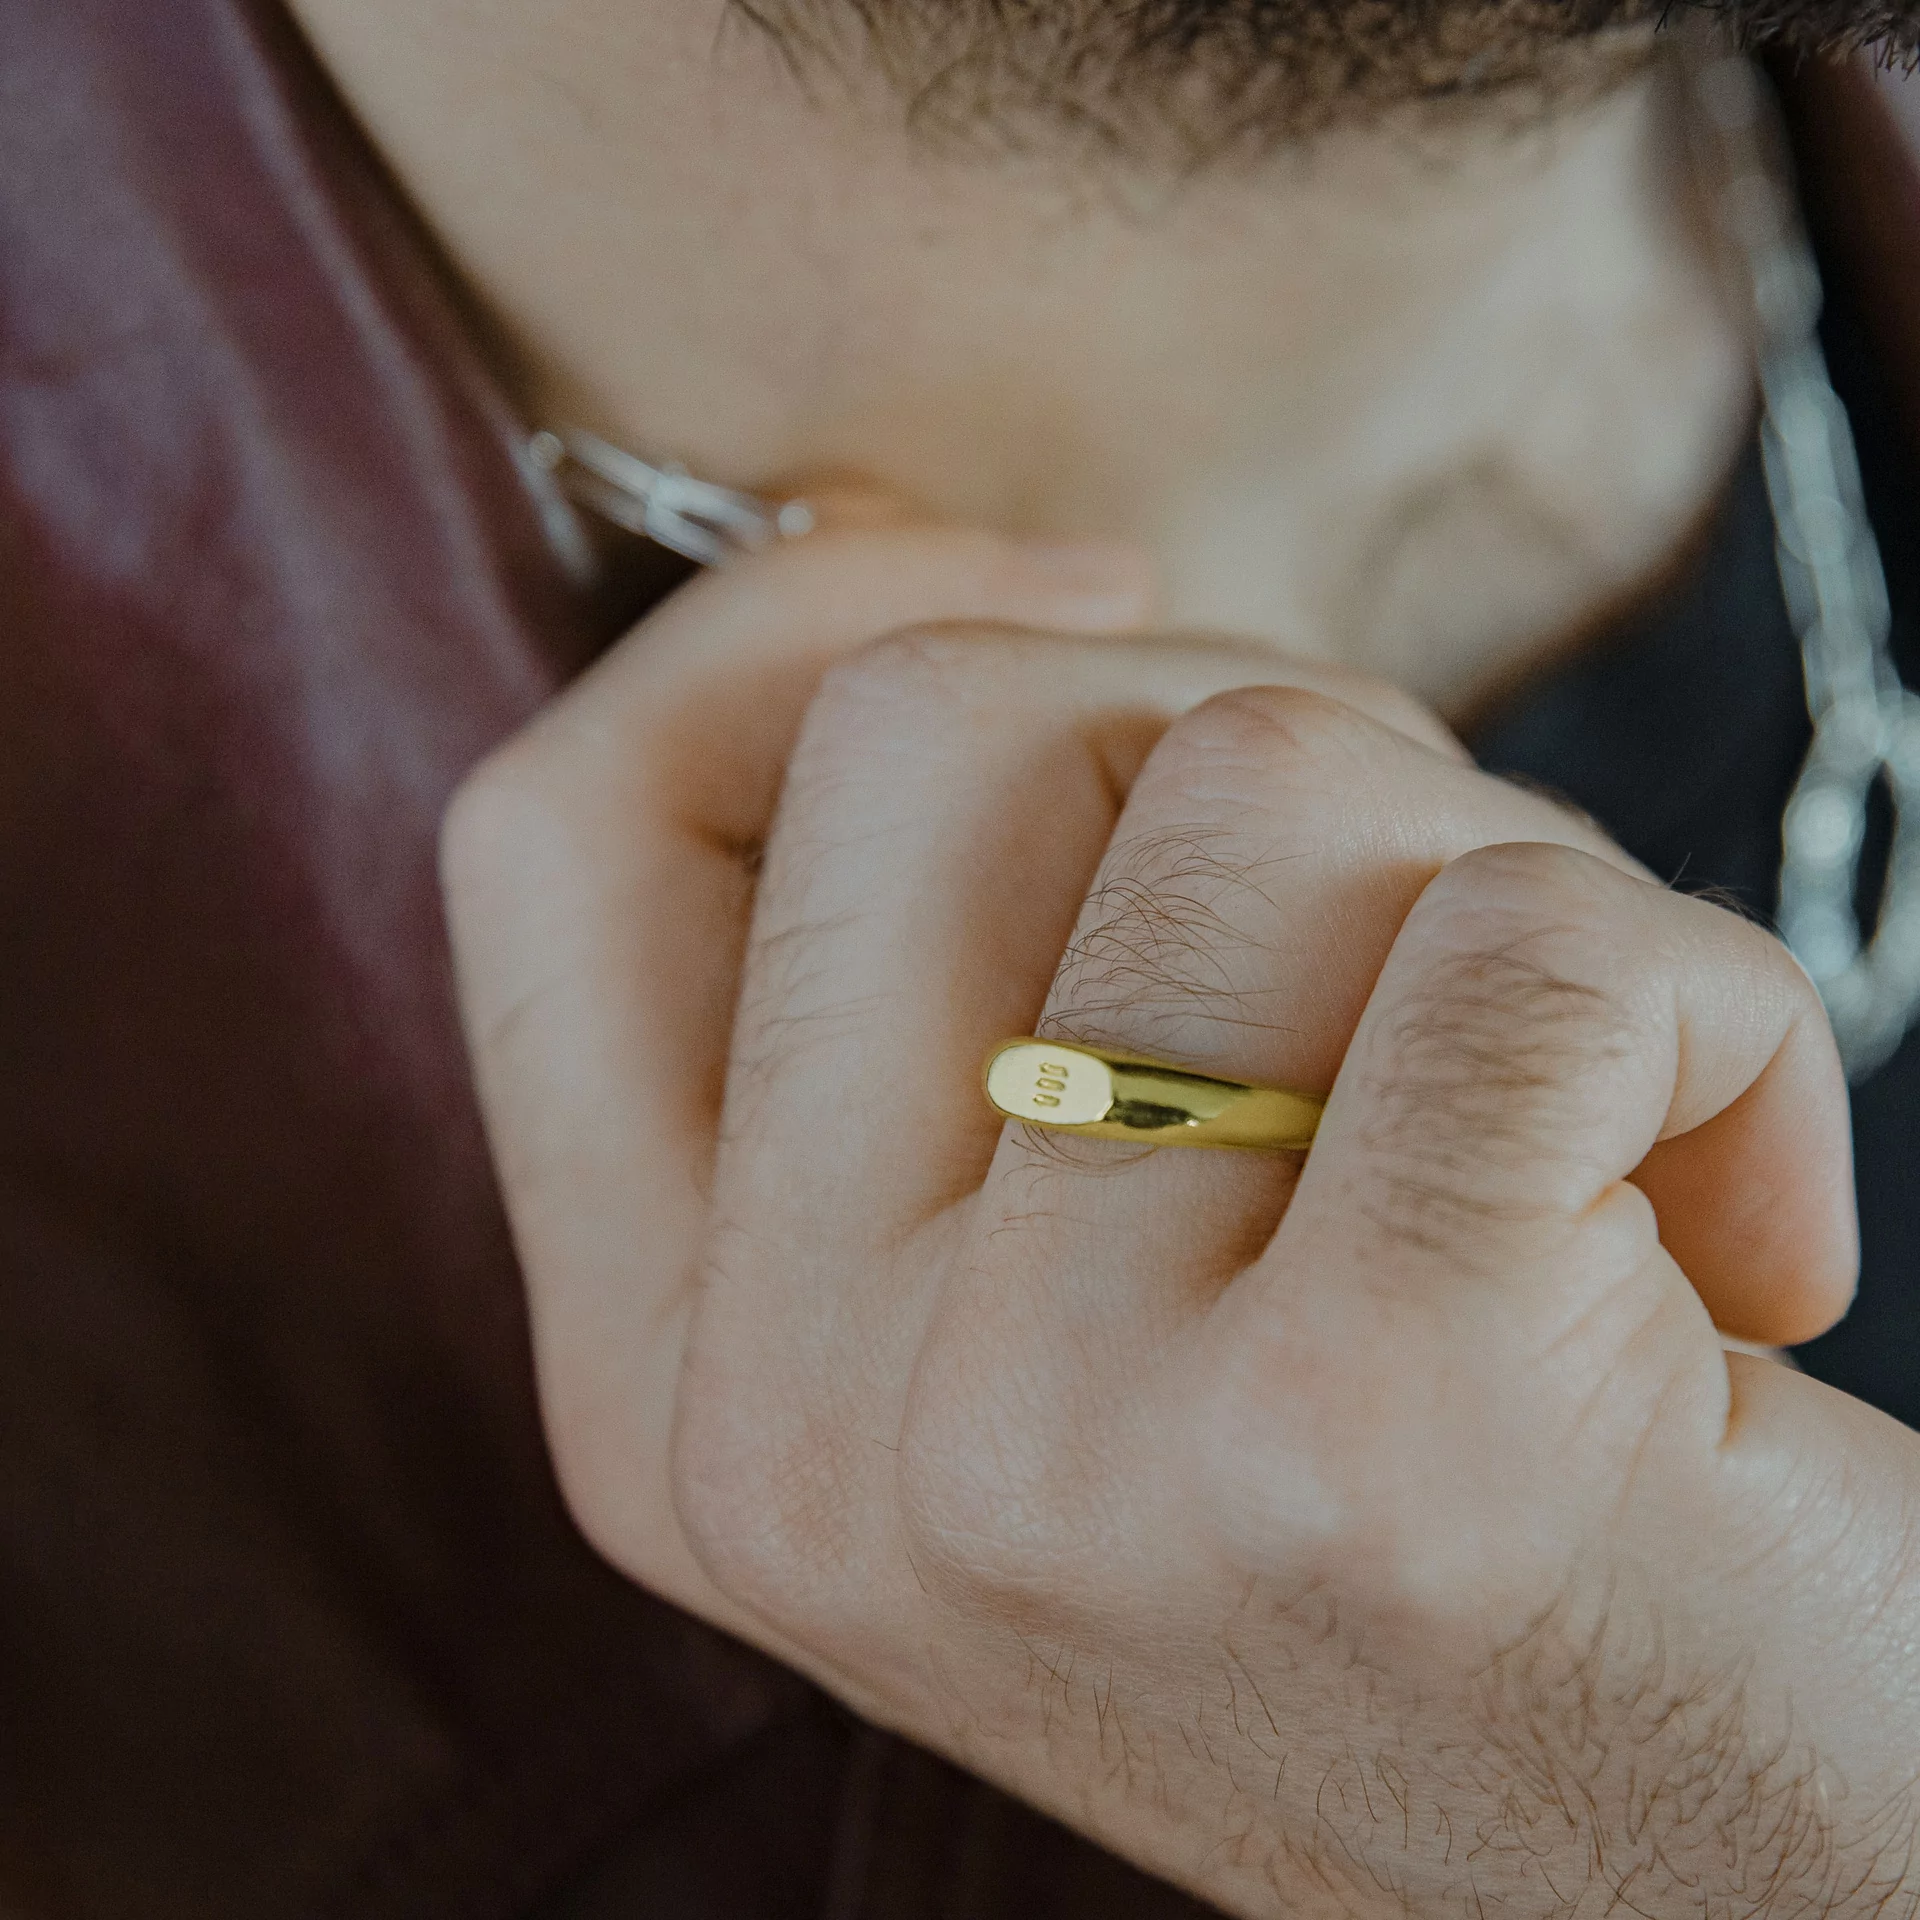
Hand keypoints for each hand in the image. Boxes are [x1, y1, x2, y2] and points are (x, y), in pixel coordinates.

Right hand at [442, 528, 1919, 1918]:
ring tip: (1575, 1117)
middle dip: (1231, 714)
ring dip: (1498, 869)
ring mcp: (1051, 1451)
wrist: (1686, 1899)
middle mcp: (799, 1438)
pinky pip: (1537, 935)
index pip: (556, 839)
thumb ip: (929, 997)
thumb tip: (965, 577)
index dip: (781, 622)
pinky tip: (1723, 1227)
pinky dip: (1712, 1007)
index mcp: (677, 1393)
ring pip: (1257, 774)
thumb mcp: (1045, 1307)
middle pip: (924, 723)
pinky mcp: (1371, 1432)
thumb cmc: (1388, 1536)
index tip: (1072, 600)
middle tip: (1399, 923)